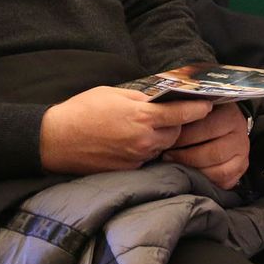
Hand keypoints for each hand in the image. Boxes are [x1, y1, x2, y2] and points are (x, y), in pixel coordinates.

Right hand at [40, 87, 211, 174]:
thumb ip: (140, 97)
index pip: (182, 114)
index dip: (197, 109)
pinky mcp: (128, 170)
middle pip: (175, 133)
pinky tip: (132, 141)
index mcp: (142, 117)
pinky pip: (146, 158)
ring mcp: (136, 158)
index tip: (208, 105)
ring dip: (161, 138)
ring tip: (147, 127)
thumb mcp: (112, 93)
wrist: (56, 141)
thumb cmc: (82, 111)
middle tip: (170, 114)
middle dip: (177, 124)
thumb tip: (159, 99)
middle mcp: (144, 140)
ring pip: (162, 147)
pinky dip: (146, 149)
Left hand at [162, 103, 249, 189]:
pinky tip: (191, 174)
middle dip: (186, 157)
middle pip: (213, 153)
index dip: (184, 137)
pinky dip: (205, 180)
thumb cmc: (204, 115)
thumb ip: (186, 113)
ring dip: (194, 171)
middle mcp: (240, 135)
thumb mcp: (197, 106)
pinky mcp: (241, 169)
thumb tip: (166, 122)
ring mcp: (243, 153)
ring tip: (177, 165)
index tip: (167, 141)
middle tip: (167, 156)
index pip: (207, 128)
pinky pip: (223, 181)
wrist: (224, 122)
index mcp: (230, 114)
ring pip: (219, 171)